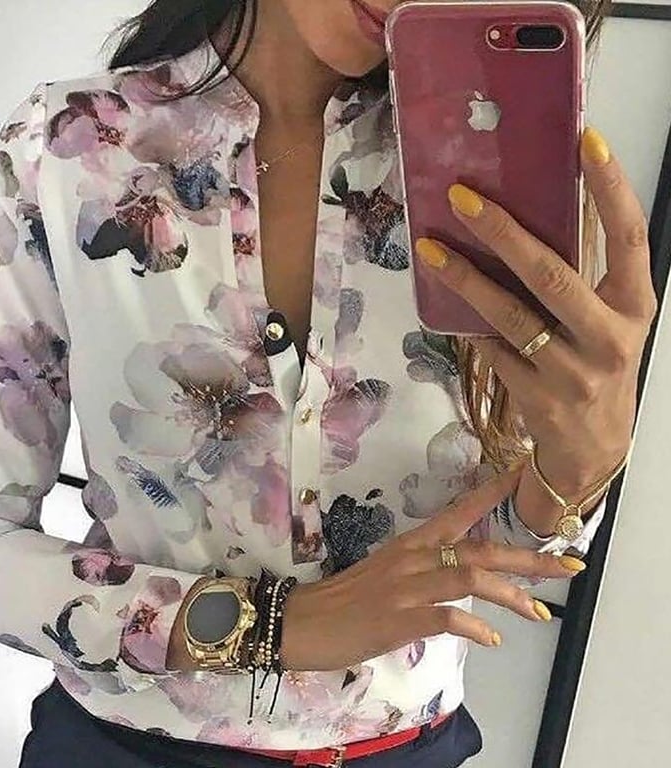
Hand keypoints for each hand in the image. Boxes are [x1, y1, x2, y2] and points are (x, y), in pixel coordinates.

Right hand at [280, 468, 582, 670]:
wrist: (302, 620)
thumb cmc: (345, 598)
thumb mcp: (388, 574)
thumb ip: (425, 572)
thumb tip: (462, 582)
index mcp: (411, 543)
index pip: (459, 511)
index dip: (494, 495)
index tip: (525, 477)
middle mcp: (412, 557)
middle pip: (478, 548)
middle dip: (529, 558)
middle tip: (570, 566)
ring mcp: (405, 587)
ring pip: (467, 576)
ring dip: (510, 594)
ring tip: (540, 613)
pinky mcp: (397, 618)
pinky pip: (444, 616)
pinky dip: (473, 625)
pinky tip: (491, 639)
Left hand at [414, 126, 656, 496]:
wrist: (593, 448)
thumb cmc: (599, 365)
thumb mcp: (609, 321)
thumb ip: (583, 279)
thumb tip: (528, 216)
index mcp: (636, 307)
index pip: (630, 238)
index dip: (612, 188)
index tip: (586, 140)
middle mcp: (611, 338)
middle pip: (552, 274)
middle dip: (503, 233)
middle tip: (463, 197)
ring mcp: (572, 372)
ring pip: (511, 315)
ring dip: (466, 279)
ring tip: (430, 248)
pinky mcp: (536, 396)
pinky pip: (492, 349)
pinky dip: (467, 325)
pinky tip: (442, 302)